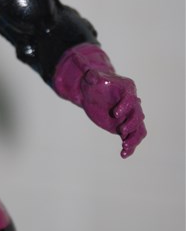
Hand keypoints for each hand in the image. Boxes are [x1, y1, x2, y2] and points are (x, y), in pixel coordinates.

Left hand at [53, 43, 146, 158]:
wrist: (91, 93)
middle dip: (131, 124)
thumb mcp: (91, 78)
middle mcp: (132, 103)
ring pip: (139, 129)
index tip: (114, 114)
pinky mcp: (123, 126)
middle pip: (138, 115)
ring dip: (134, 139)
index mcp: (127, 90)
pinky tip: (123, 155)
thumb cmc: (93, 82)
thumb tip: (91, 75)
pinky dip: (130, 147)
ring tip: (125, 148)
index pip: (130, 99)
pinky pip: (131, 138)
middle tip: (121, 131)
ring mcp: (129, 116)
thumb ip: (92, 76)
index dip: (124, 107)